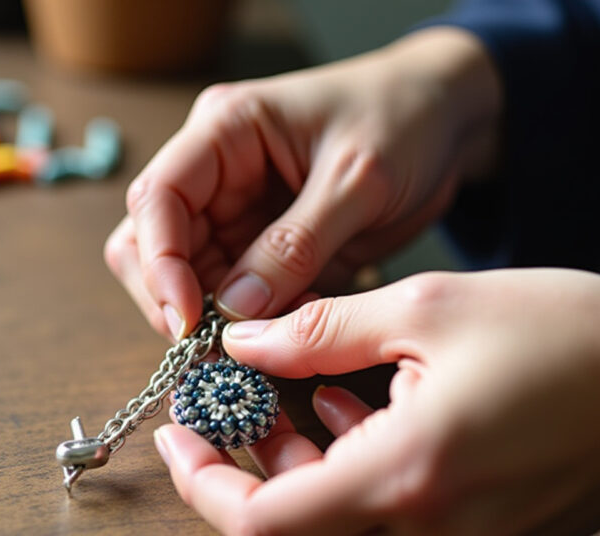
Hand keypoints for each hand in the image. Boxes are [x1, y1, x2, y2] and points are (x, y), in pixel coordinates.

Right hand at [106, 27, 501, 339]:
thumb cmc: (404, 120)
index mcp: (225, 131)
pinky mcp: (261, 250)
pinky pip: (235, 299)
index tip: (188, 319)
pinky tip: (292, 331)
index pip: (157, 198)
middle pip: (151, 246)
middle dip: (174, 301)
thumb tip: (235, 310)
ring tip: (266, 344)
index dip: (160, 262)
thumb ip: (295, 245)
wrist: (448, 121)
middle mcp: (215, 173)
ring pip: (187, 281)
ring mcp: (234, 214)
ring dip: (215, 322)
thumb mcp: (358, 179)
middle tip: (214, 351)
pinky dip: (254, 326)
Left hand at [153, 270, 599, 535]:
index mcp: (406, 476)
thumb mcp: (432, 307)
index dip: (203, 483)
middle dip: (248, 470)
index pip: (260, 525)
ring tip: (314, 397)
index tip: (182, 432)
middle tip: (241, 405)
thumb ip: (319, 331)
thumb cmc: (569, 338)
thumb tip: (241, 344)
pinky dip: (350, 484)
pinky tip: (364, 418)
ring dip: (301, 473)